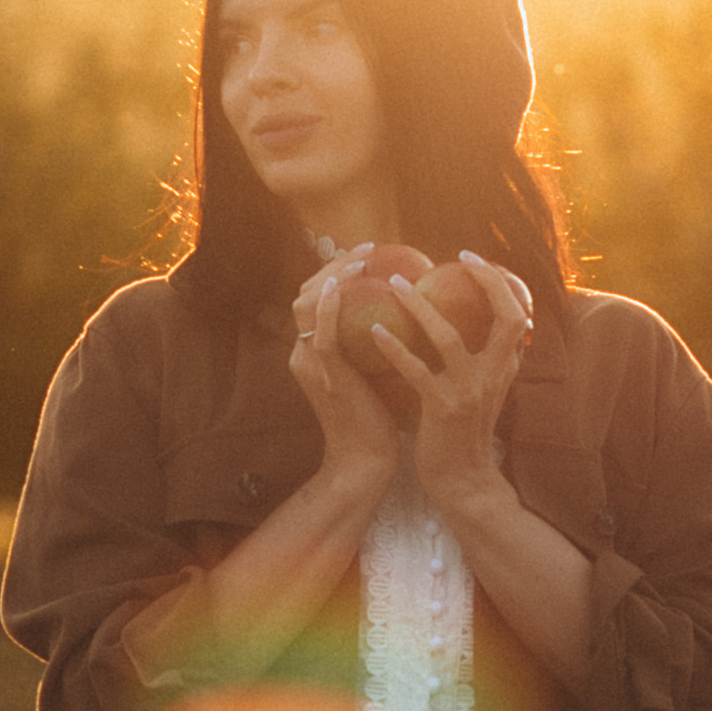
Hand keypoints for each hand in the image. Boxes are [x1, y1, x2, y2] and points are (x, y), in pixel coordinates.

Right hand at [288, 250, 402, 496]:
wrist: (366, 463)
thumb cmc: (379, 420)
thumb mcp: (375, 371)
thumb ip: (377, 341)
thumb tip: (407, 309)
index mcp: (314, 352)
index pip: (315, 299)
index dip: (335, 272)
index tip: (366, 255)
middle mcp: (305, 354)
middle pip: (306, 294)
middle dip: (332, 265)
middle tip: (366, 248)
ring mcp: (311, 364)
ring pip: (307, 305)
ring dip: (332, 276)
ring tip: (361, 258)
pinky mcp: (326, 376)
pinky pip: (321, 334)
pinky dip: (327, 307)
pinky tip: (341, 286)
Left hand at [369, 252, 535, 517]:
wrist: (463, 483)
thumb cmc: (464, 434)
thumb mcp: (486, 393)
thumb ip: (489, 361)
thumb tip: (479, 325)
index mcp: (505, 369)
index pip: (517, 316)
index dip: (500, 284)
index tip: (475, 259)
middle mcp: (494, 376)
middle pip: (505, 318)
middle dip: (485, 282)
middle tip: (456, 257)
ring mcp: (469, 392)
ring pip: (450, 338)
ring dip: (421, 307)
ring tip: (395, 285)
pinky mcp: (442, 409)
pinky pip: (416, 371)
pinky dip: (394, 348)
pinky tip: (373, 331)